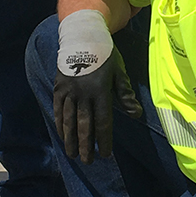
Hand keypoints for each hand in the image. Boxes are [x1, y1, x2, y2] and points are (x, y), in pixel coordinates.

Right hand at [53, 47, 141, 163]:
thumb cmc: (105, 54)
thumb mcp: (118, 71)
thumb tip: (136, 114)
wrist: (82, 35)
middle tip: (87, 161)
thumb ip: (125, 94)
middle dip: (86, 145)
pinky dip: (59, 123)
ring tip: (72, 155)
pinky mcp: (59, 87)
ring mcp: (69, 90)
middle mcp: (84, 93)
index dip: (104, 140)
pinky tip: (61, 134)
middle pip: (84, 125)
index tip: (104, 154)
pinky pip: (58, 109)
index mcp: (101, 91)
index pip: (103, 121)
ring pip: (69, 120)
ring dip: (70, 139)